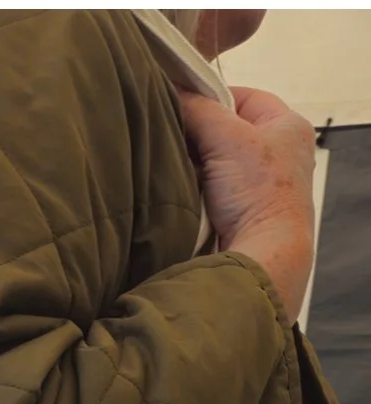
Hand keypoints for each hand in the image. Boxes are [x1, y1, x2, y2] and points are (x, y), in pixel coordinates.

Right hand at [178, 86, 315, 319]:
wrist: (261, 254)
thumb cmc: (257, 192)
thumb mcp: (226, 137)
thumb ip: (198, 109)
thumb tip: (171, 94)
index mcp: (287, 126)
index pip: (241, 96)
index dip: (209, 98)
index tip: (180, 107)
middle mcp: (278, 153)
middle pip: (226, 130)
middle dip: (198, 135)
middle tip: (174, 139)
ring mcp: (260, 185)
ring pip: (216, 161)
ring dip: (195, 165)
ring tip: (177, 167)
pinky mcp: (243, 211)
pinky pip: (213, 189)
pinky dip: (197, 189)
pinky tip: (185, 191)